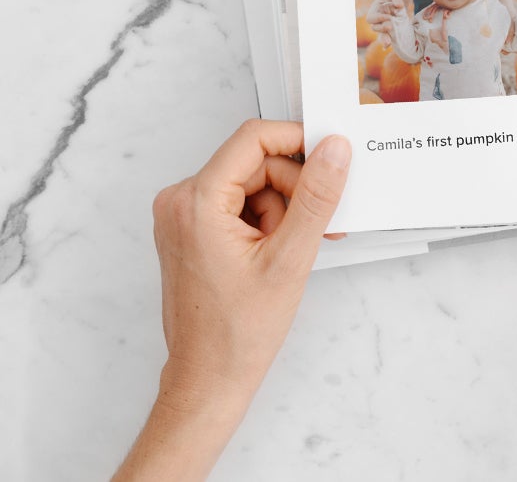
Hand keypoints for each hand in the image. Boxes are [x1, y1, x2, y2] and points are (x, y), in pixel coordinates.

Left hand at [114, 120, 351, 481]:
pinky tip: (279, 251)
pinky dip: (268, 220)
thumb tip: (335, 151)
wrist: (208, 378)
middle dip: (295, 190)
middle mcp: (180, 201)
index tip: (330, 159)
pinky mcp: (192, 229)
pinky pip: (241, 202)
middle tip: (319, 227)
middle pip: (257, 162)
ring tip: (293, 251)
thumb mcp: (291, 258)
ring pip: (253, 183)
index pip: (254, 138)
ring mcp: (183, 216)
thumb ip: (316, 197)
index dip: (298, 142)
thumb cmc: (238, 332)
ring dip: (284, 209)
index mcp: (196, 201)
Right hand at [366, 0, 403, 48]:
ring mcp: (386, 22)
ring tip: (388, 44)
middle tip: (390, 27)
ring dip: (385, 38)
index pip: (371, 18)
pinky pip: (392, 34)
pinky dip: (393, 40)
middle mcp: (379, 17)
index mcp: (375, 9)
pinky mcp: (395, 25)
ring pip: (383, 33)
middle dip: (382, 30)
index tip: (389, 17)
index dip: (378, 20)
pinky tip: (393, 47)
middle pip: (375, 28)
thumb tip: (399, 5)